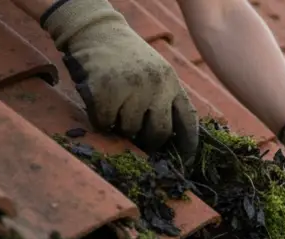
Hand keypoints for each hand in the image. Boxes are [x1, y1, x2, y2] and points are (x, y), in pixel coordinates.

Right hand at [41, 0, 198, 157]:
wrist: (96, 31)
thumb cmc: (126, 57)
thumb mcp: (156, 72)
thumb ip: (164, 99)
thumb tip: (168, 141)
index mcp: (171, 82)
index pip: (187, 121)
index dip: (187, 145)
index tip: (184, 161)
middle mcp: (156, 86)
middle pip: (159, 133)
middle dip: (149, 141)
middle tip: (138, 137)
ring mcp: (131, 89)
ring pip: (129, 130)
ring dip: (120, 125)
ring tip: (116, 105)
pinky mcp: (106, 92)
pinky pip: (105, 123)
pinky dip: (100, 120)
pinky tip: (100, 103)